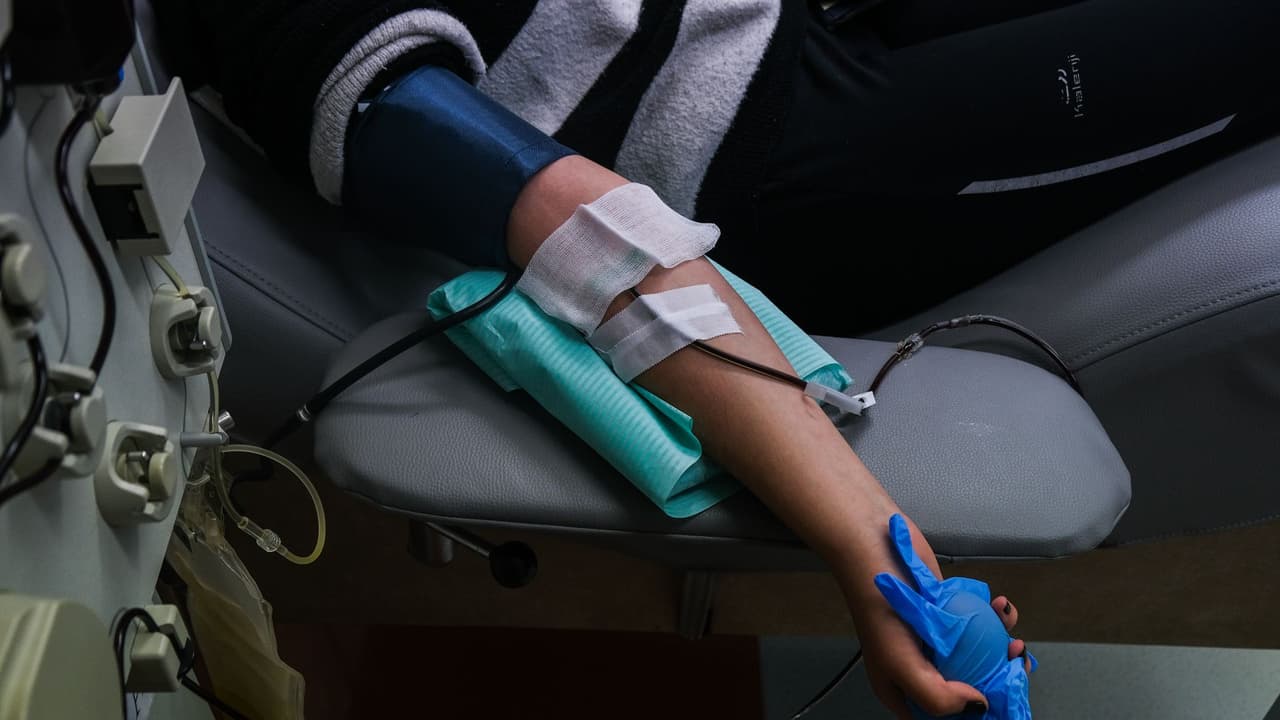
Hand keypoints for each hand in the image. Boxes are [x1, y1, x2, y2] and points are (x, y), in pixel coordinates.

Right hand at [842, 516, 1028, 718]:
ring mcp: (937, 640)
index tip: (1001, 699)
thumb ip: (937, 697)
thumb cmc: (878, 604)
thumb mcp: (901, 663)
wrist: (873, 545)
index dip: (974, 714)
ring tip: (1012, 639)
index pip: (943, 717)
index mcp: (904, 690)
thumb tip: (978, 706)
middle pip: (967, 689)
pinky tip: (999, 607)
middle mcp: (922, 667)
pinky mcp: (949, 613)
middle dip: (999, 681)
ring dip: (1003, 648)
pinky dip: (996, 617)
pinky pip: (980, 623)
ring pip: (980, 656)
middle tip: (1014, 666)